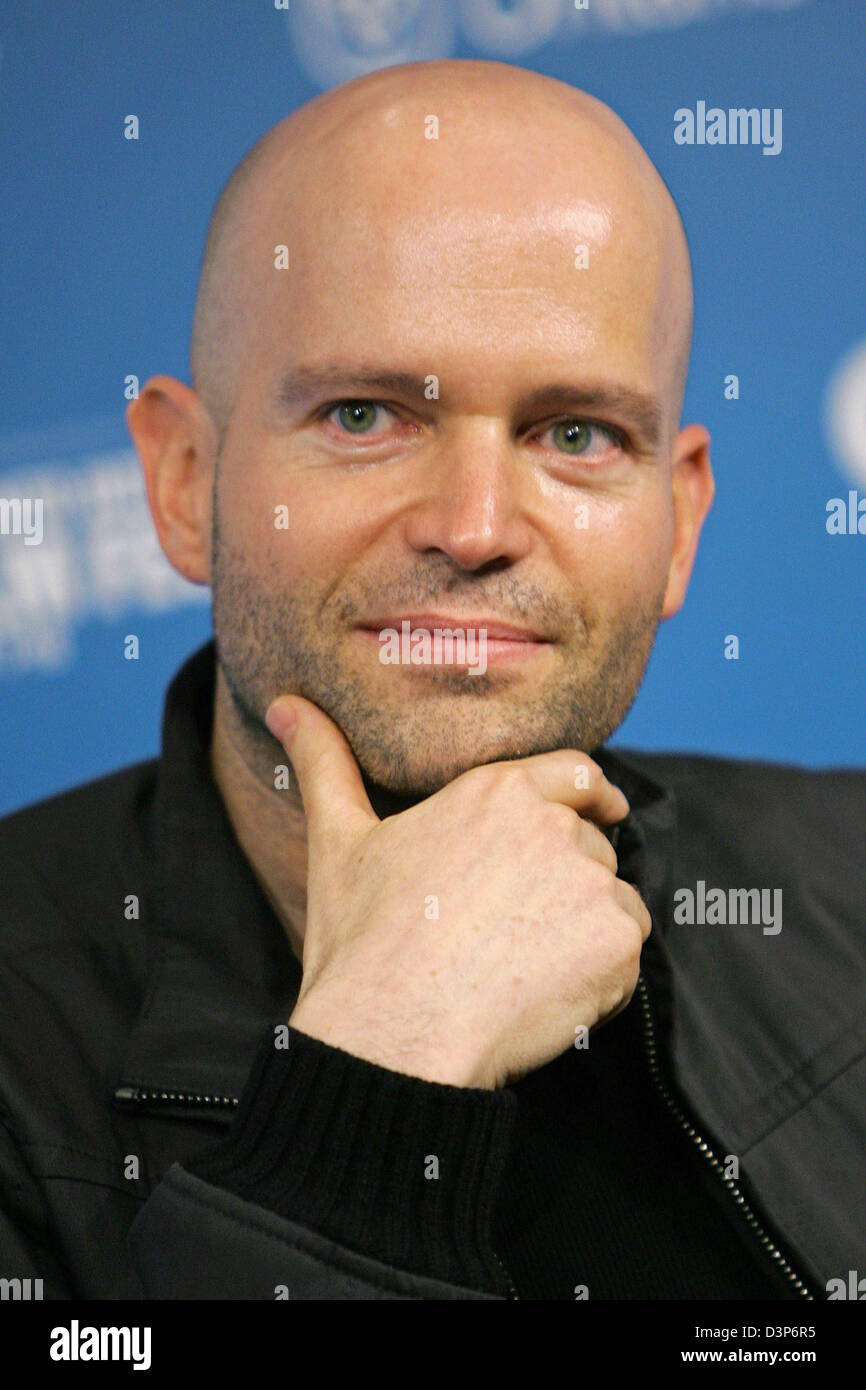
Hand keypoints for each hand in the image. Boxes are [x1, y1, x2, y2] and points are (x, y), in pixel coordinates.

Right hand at [267, 696, 650, 1089]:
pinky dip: (600, 977)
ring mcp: (591, 882)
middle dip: (566, 882)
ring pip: (613, 901)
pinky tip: (542, 995)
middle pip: (591, 846)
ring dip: (584, 931)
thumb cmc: (363, 940)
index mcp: (497, 790)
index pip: (577, 773)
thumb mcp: (337, 840)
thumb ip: (325, 763)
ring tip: (520, 968)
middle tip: (516, 931)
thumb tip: (284, 705)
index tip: (608, 809)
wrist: (392, 1033)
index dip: (595, 793)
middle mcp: (553, 825)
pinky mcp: (617, 941)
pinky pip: (627, 953)